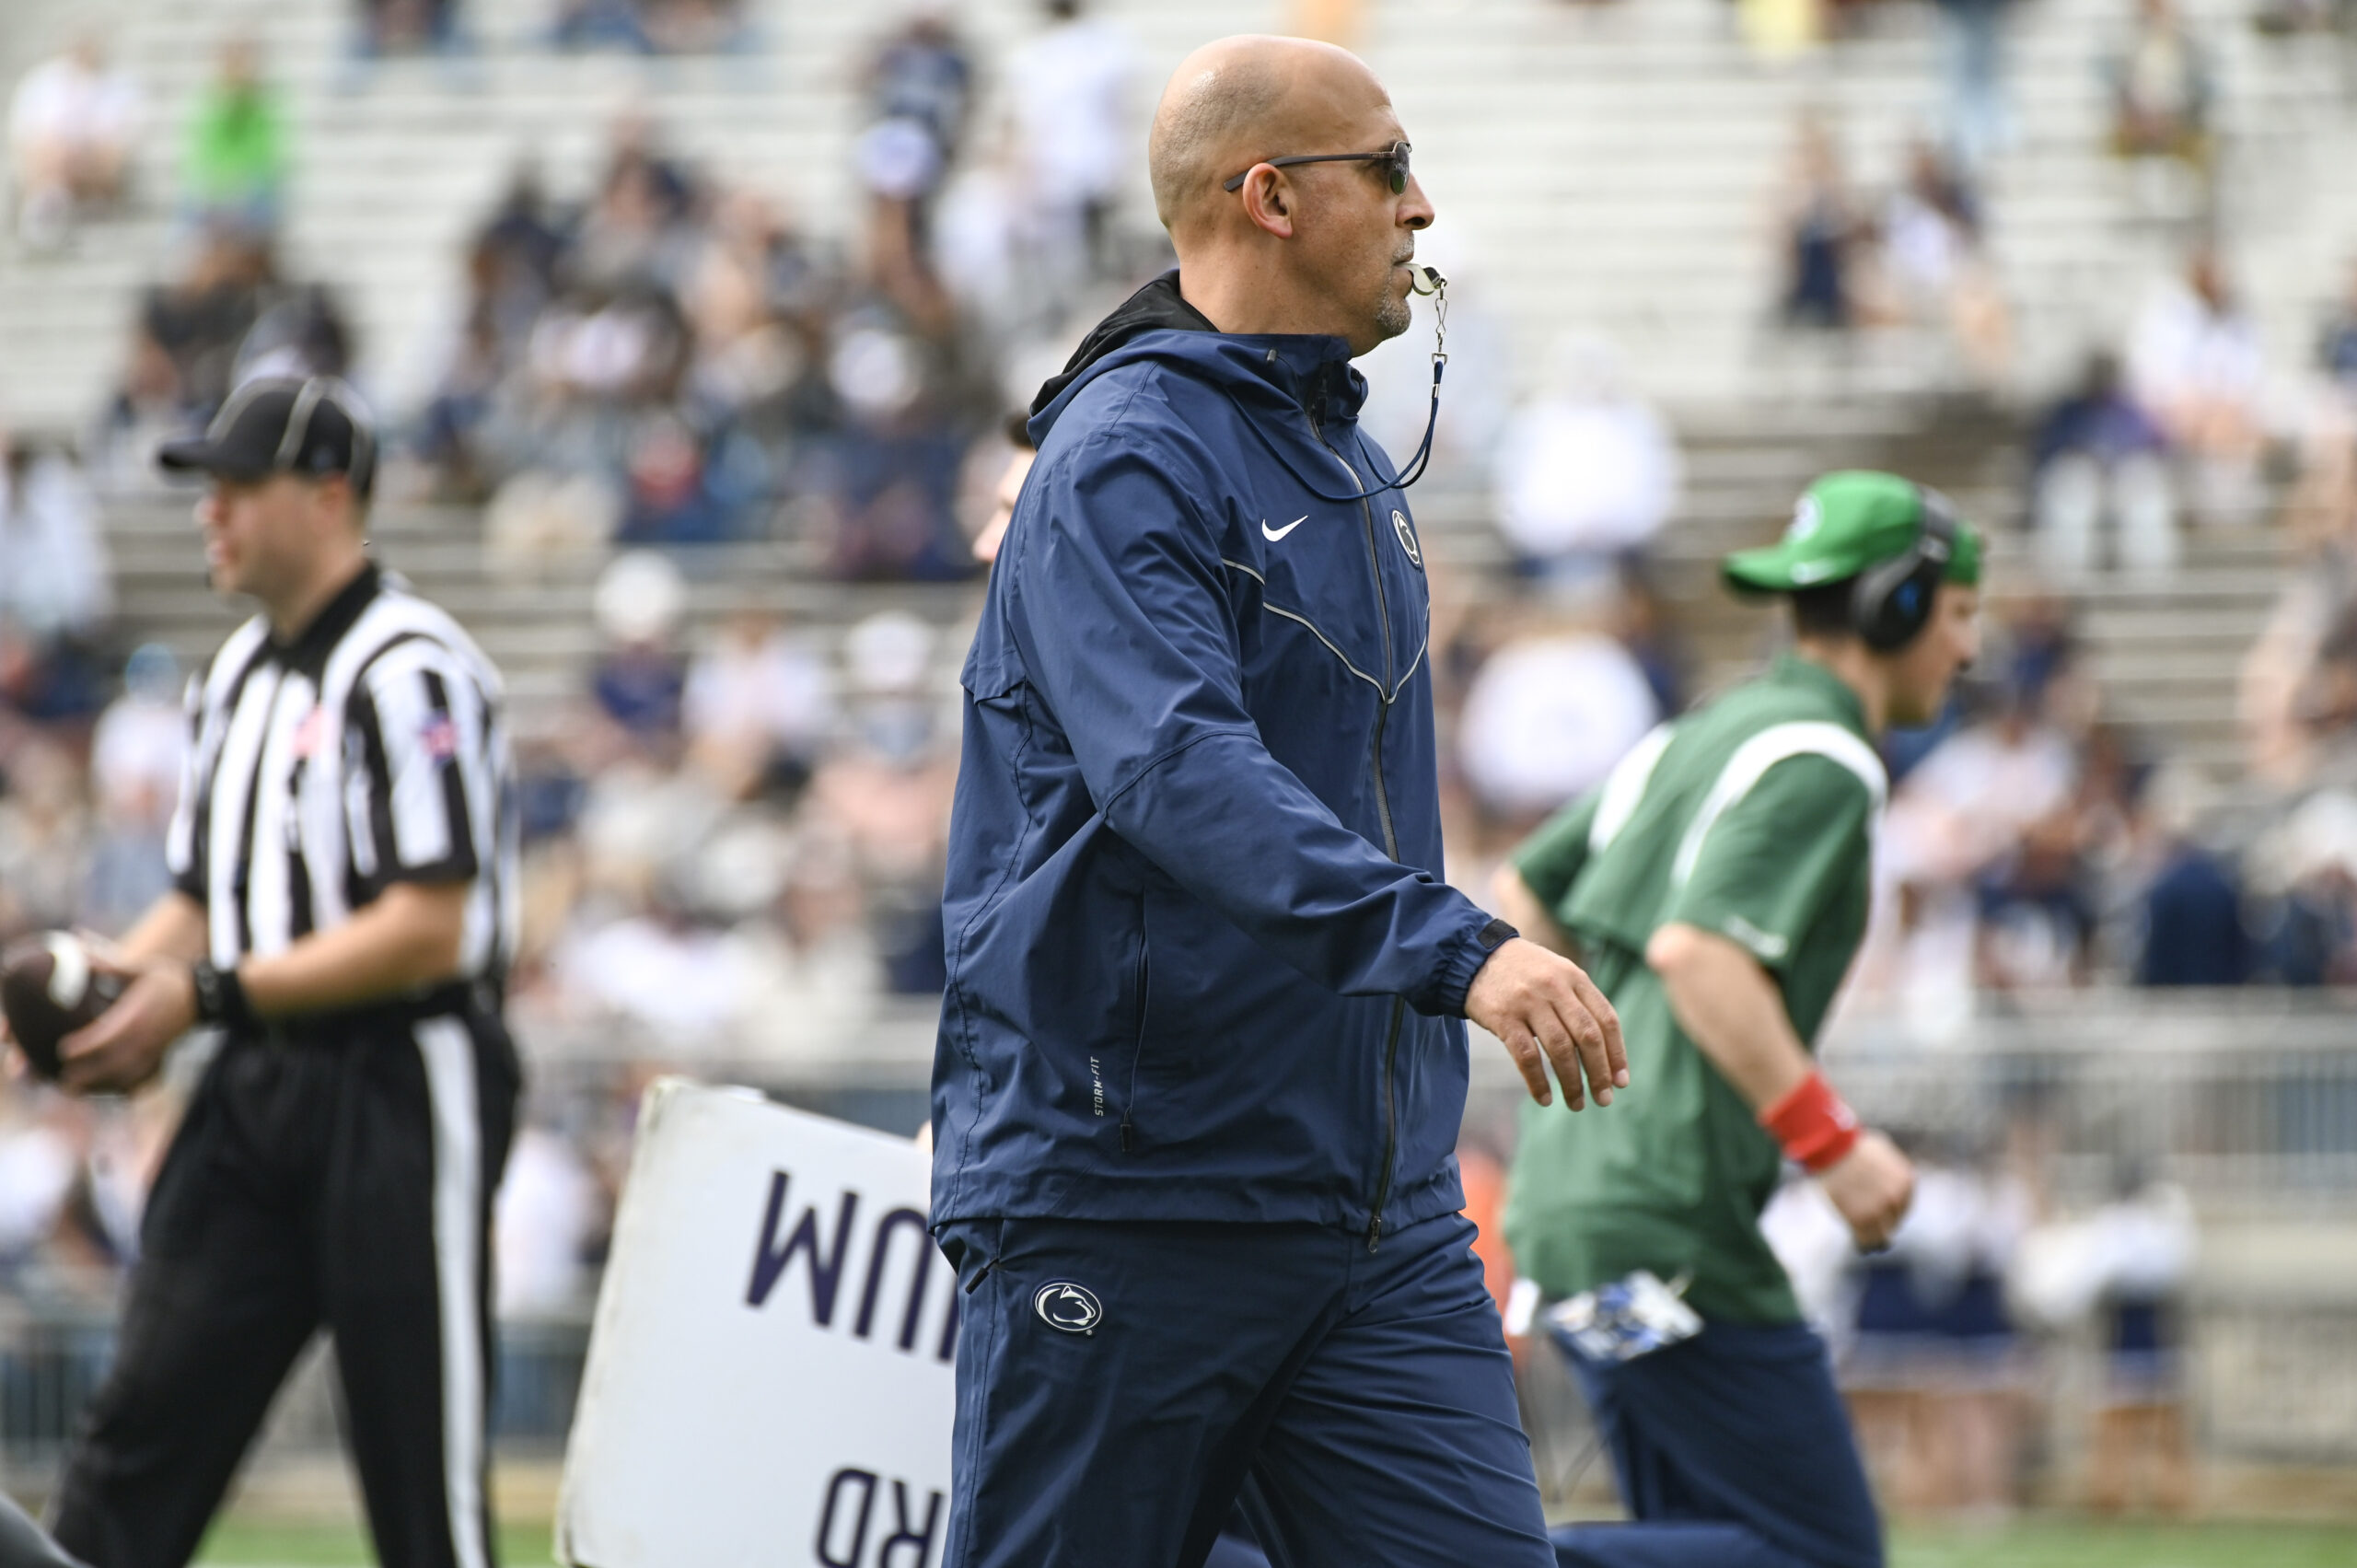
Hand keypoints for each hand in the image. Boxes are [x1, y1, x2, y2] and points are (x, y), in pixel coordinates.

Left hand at [58, 957, 195, 1095]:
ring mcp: (156, 1049)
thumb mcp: (141, 969)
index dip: (85, 1046)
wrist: (204, 996)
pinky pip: (144, 1079)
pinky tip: (111, 1093)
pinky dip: (126, 1089)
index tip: (63, 1051)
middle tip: (64, 1082)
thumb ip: (110, 964)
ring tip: (79, 1091)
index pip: (107, 1034)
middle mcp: (147, 1035)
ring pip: (127, 1075)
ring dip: (103, 1086)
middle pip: (114, 1062)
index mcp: (137, 1014)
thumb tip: (80, 948)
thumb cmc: (167, 980)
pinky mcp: (163, 1056)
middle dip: (88, 1075)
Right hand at [1465, 937, 1627, 1109]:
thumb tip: (1605, 1053)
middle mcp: (1555, 987)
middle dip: (1599, 1073)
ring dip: (1571, 1082)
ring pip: (1560, 1049)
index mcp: (1574, 977)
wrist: (1474, 954)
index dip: (1617, 1054)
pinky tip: (1545, 1098)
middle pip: (1587, 1037)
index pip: (1606, 1020)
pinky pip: (1526, 1056)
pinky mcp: (1504, 1017)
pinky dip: (1538, 1082)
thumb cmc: (1523, 972)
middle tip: (1604, 1100)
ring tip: (1576, 1103)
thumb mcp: (1557, 974)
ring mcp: (1529, 1001)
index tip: (1621, 1082)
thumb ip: (1579, 1003)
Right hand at [1817, 1130, 1914, 1250]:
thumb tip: (1887, 1177)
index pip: (1904, 1205)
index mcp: (1905, 1182)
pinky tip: (1862, 1246)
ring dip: (1877, 1238)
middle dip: (1885, 1223)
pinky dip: (1865, 1244)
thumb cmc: (1852, 1145)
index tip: (1885, 1215)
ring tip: (1871, 1242)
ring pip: (1882, 1234)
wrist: (1833, 1148)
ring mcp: (1878, 1210)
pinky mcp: (1860, 1219)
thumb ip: (1890, 1169)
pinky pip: (1866, 1240)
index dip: (1894, 1210)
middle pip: (1894, 1220)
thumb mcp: (1882, 1151)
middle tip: (1876, 1227)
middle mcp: (1896, 1198)